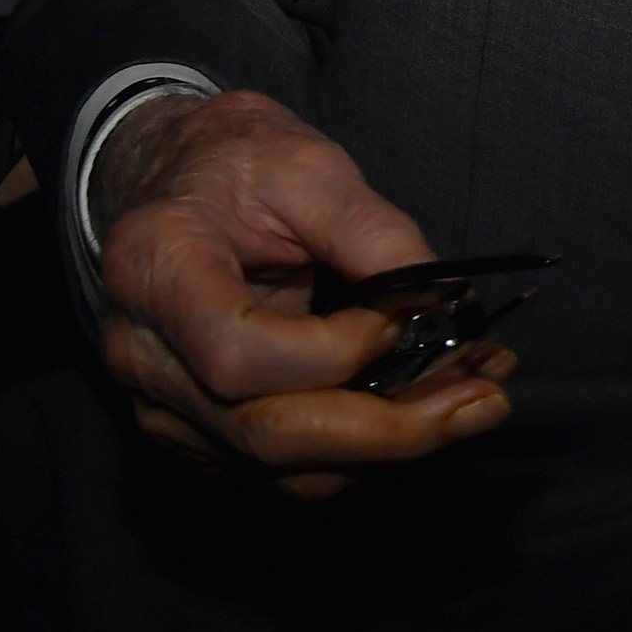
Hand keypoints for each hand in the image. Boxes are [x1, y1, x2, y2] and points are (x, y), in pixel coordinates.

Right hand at [94, 88, 514, 498]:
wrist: (178, 179)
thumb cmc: (241, 164)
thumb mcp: (309, 167)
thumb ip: (371, 230)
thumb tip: (442, 298)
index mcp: (156, 271)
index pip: (238, 357)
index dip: (333, 353)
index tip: (402, 315)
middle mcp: (145, 357)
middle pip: (264, 433)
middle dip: (388, 429)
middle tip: (486, 397)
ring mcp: (163, 405)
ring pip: (280, 468)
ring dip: (390, 446)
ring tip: (475, 398)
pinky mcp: (198, 432)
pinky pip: (282, 467)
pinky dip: (362, 448)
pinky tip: (426, 404)